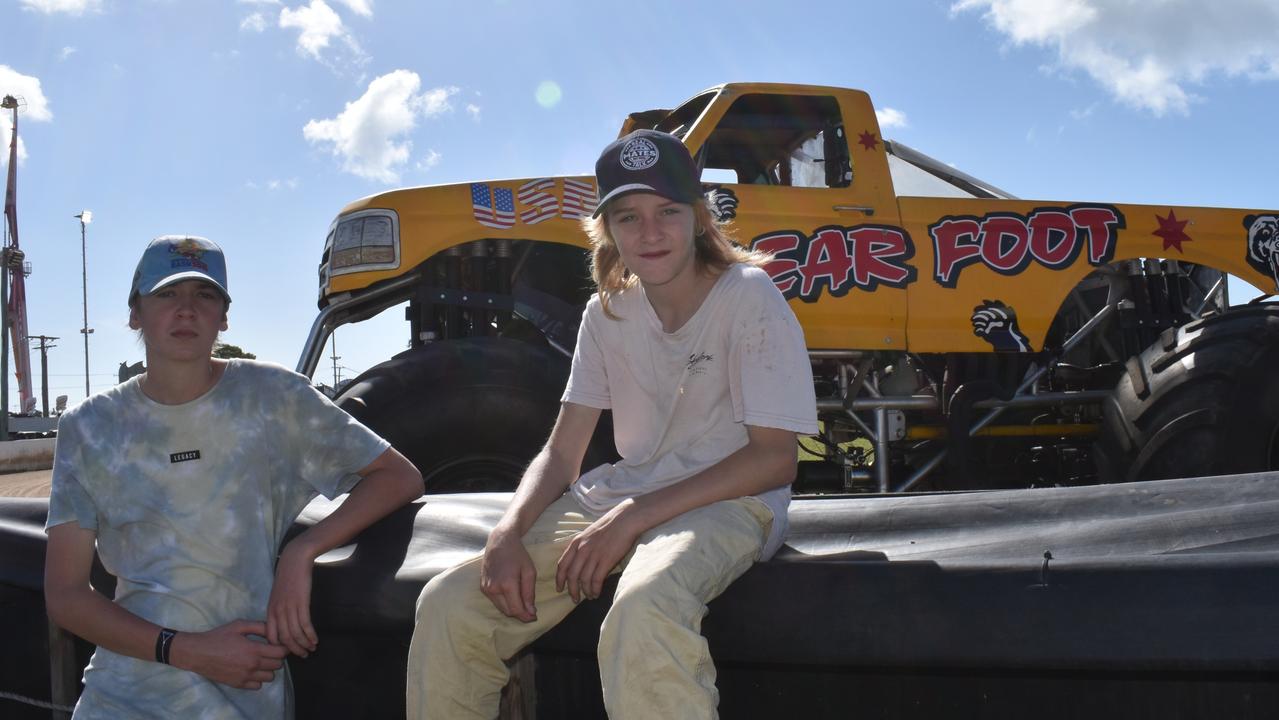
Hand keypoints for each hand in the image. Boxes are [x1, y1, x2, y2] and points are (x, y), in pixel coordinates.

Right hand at [170, 620, 287, 689]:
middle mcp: (252, 665)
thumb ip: (259, 627)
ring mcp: (245, 677)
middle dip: (277, 657)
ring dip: (269, 669)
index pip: (281, 653)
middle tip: (269, 651)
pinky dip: (258, 679)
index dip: (283, 647)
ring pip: (270, 677)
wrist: (198, 653)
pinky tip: (252, 670)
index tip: (278, 644)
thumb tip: (274, 631)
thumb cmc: (218, 637)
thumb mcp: (239, 625)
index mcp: (254, 649)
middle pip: (278, 665)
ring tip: (260, 661)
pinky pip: (258, 686)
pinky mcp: (238, 684)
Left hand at [267, 544, 318, 656]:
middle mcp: (278, 612)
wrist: (294, 560)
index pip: (272, 637)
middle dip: (294, 650)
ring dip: (304, 644)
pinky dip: (310, 635)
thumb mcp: (278, 595)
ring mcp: (289, 608)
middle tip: (303, 655)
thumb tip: (284, 623)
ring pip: (295, 634)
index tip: (290, 651)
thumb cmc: (287, 577)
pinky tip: (315, 639)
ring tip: (311, 649)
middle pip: (284, 638)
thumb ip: (279, 609)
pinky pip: (305, 625)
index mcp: (270, 611)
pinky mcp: (301, 603)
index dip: (280, 647)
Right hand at [480, 528, 537, 622]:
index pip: (516, 609)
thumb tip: (530, 612)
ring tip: (522, 601)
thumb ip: (529, 593)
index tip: (534, 616)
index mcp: (506, 584)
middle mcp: (493, 588)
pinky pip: (495, 601)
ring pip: (501, 607)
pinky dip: (504, 601)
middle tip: (530, 611)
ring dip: (512, 608)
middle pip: (507, 611)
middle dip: (520, 613)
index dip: (526, 616)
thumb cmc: (517, 554)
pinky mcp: (482, 587)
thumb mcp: (529, 571)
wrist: (500, 541)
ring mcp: (486, 588)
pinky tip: (512, 594)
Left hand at [556, 499, 640, 603]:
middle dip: (572, 590)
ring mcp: (594, 555)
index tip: (560, 588)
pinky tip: (597, 593)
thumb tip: (579, 563)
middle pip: (572, 576)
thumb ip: (582, 547)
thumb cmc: (609, 526)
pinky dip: (595, 589)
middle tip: (575, 599)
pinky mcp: (606, 560)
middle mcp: (582, 550)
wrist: (625, 520)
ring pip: (584, 580)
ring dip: (586, 591)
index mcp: (576, 542)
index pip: (562, 565)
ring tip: (589, 596)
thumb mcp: (589, 534)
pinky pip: (596, 580)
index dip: (559, 579)